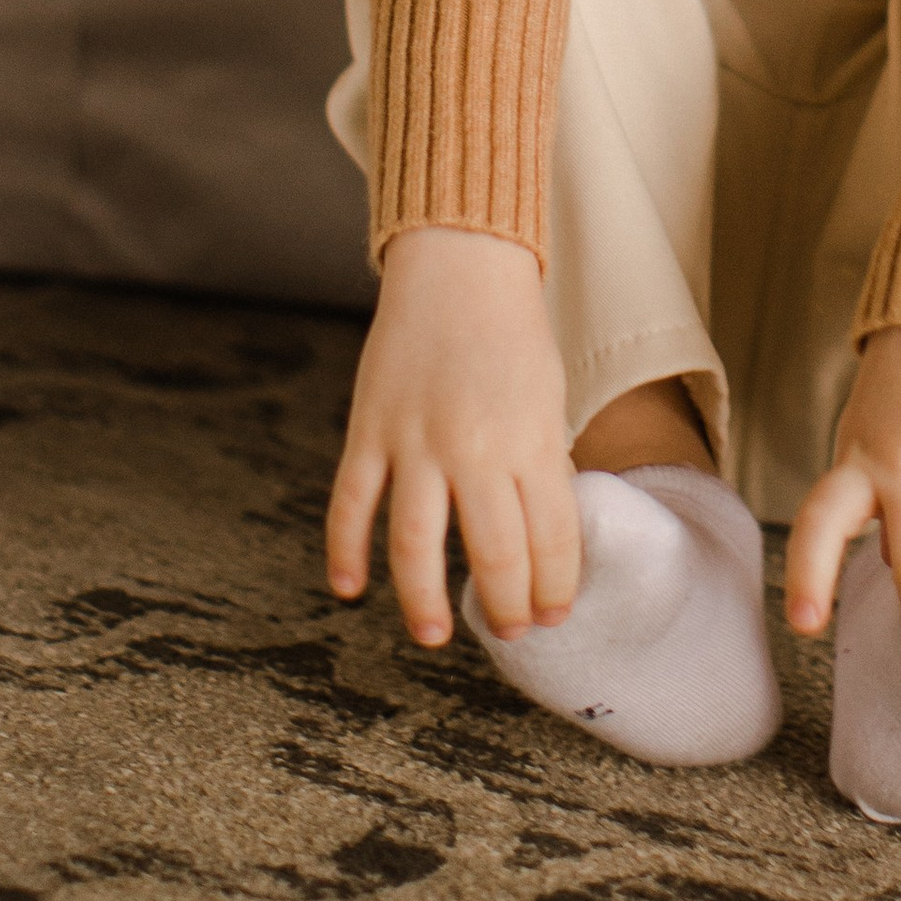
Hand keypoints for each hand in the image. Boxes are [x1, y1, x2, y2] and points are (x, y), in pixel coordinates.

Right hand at [324, 227, 580, 649]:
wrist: (459, 265)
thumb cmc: (513, 336)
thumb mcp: (547, 400)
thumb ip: (540, 466)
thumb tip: (538, 541)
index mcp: (532, 438)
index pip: (552, 536)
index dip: (556, 585)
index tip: (553, 612)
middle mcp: (475, 446)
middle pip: (493, 552)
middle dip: (505, 604)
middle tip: (509, 630)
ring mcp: (416, 439)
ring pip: (414, 541)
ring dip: (422, 599)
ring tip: (431, 635)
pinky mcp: (369, 428)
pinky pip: (350, 501)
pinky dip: (344, 549)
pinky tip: (349, 588)